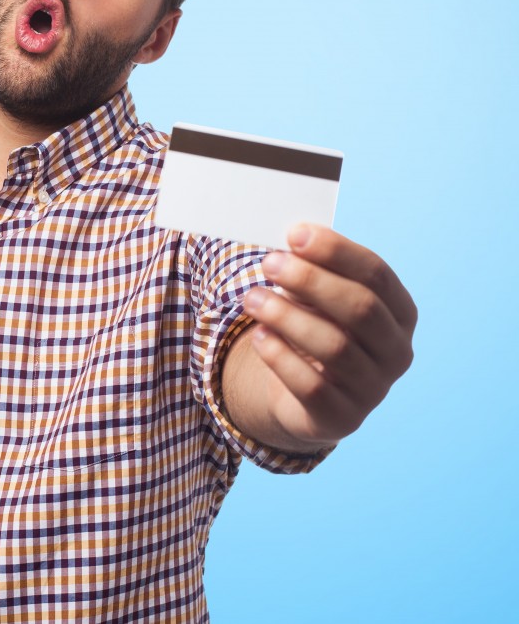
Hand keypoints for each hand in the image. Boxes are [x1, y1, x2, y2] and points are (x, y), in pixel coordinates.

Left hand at [237, 224, 416, 450]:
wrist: (307, 395)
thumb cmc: (315, 329)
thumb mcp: (317, 299)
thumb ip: (310, 271)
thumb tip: (287, 244)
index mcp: (400, 313)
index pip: (376, 274)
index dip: (336, 251)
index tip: (295, 234)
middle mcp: (397, 352)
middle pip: (360, 308)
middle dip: (311, 281)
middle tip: (269, 263)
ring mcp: (374, 389)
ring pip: (335, 347)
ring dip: (287, 317)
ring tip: (252, 299)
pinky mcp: (343, 418)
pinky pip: (312, 386)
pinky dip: (281, 357)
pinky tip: (259, 337)